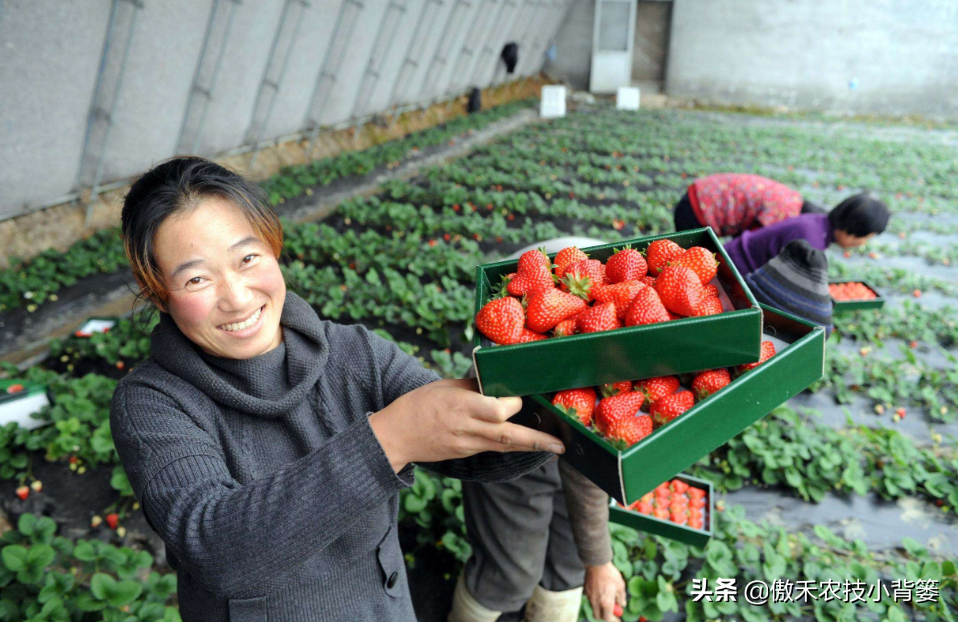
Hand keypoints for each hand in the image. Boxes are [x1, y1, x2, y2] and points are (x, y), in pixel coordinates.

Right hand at [369, 378, 564, 471]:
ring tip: (555, 447)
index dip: (512, 403)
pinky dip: (512, 446)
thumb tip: (498, 380)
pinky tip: (527, 444)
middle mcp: (467, 428)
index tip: (520, 395)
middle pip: (507, 435)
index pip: (497, 409)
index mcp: (461, 406)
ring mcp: (467, 444)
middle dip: (536, 440)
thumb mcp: (445, 387)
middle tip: (560, 445)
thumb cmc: (418, 405)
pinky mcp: (466, 453)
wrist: (395, 436)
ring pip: (504, 447)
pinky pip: (493, 449)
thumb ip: (473, 387)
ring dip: (531, 447)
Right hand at [584, 561, 625, 621]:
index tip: (618, 619)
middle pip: (598, 616)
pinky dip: (596, 599)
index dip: (613, 620)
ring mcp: (589, 597)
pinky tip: (600, 590)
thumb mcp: (620, 586)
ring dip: (600, 607)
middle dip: (604, 616)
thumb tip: (622, 604)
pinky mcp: (585, 591)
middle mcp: (596, 602)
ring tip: (606, 597)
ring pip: (594, 608)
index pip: (607, 618)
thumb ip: (621, 597)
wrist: (596, 563)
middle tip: (611, 611)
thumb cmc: (610, 574)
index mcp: (606, 603)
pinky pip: (591, 599)